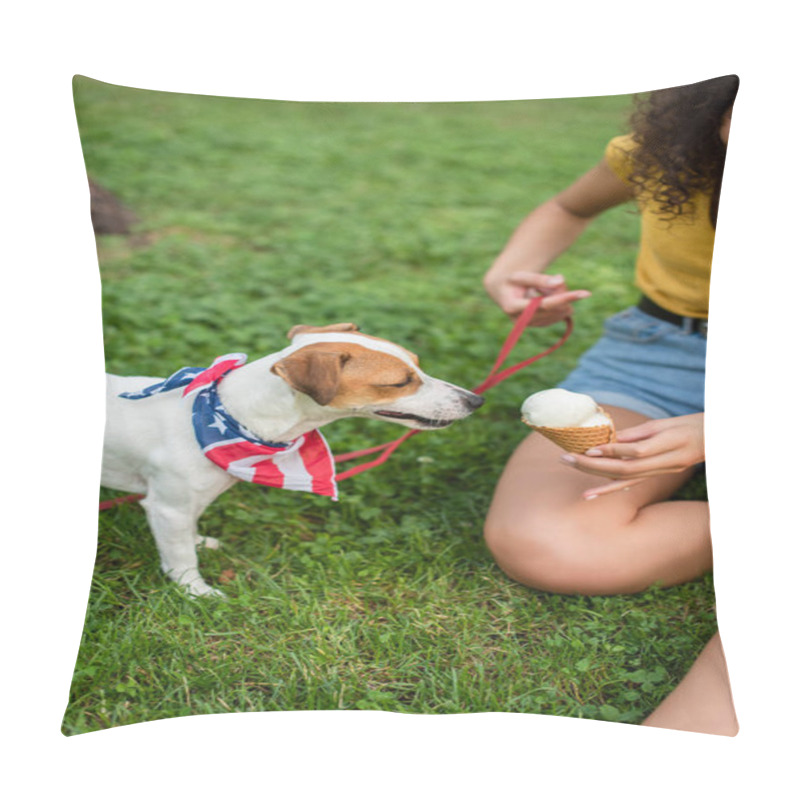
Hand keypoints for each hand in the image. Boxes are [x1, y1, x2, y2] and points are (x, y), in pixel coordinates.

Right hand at [485, 271, 590, 326]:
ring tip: (545, 288)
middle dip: (562, 293)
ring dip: (559, 298)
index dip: (564, 298)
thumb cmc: (511, 281)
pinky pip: (557, 316)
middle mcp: (520, 320)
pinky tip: (548, 295)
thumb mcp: (522, 275)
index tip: (585, 293)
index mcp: (513, 307)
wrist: (502, 291)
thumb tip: (560, 281)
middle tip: (557, 279)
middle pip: (554, 308)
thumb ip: (540, 279)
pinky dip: (558, 304)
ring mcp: (529, 325)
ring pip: (558, 313)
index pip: (544, 304)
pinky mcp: (537, 325)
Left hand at [559, 414, 705, 498]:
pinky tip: (591, 493)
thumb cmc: (691, 426)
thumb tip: (612, 438)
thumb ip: (640, 433)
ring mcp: (662, 472)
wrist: (716, 440)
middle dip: (593, 465)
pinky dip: (610, 488)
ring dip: (596, 477)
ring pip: (625, 478)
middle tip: (566, 458)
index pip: (636, 452)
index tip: (589, 448)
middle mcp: (666, 463)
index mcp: (670, 445)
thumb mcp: (666, 423)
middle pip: (625, 468)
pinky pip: (632, 484)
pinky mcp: (658, 475)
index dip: (612, 451)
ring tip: (572, 468)